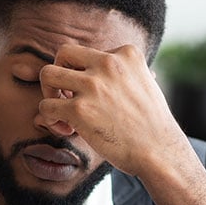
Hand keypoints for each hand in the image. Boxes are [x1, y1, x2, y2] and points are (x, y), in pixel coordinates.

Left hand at [36, 43, 205, 204]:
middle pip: (63, 53)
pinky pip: (45, 106)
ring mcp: (92, 85)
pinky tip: (68, 130)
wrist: (159, 152)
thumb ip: (125, 74)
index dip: (83, 73)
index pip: (88, 53)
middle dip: (60, 74)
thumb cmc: (152, 125)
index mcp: (126, 53)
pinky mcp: (79, 109)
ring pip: (47, 74)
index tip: (92, 96)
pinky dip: (50, 119)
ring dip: (49, 94)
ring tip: (63, 112)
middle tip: (67, 97)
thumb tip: (104, 76)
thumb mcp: (145, 84)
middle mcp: (108, 63)